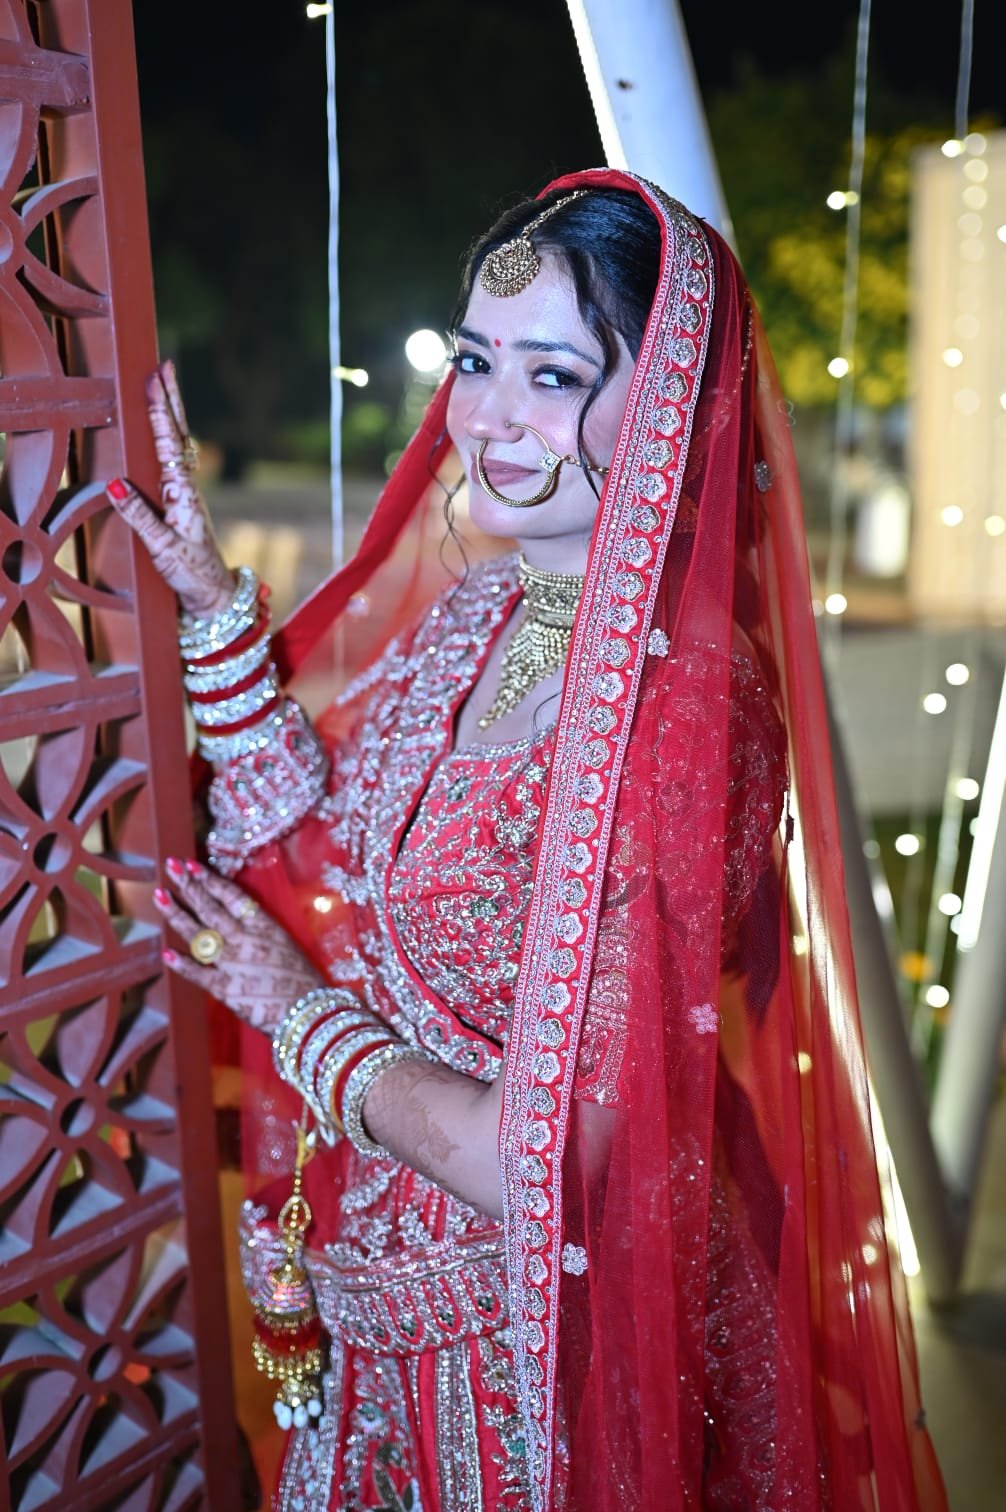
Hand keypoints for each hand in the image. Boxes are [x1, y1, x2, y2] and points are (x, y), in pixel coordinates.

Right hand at [105, 359, 234, 618]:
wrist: (212, 591)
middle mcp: (186, 486)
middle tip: (165, 365)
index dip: (160, 412)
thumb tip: (114, 484)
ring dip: (170, 413)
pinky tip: (164, 427)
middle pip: (178, 434)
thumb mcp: (162, 547)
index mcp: (183, 492)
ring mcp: (185, 491)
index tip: (154, 381)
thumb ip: (139, 516)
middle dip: (170, 400)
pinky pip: (173, 459)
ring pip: (177, 444)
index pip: (168, 444)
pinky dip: (168, 435)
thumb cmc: (190, 571)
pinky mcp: (181, 500)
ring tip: (163, 384)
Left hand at [154, 859, 323, 1032]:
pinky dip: (182, 964)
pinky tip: (166, 952)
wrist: (309, 1011)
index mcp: (263, 926)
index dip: (210, 880)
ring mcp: (233, 964)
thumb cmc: (301, 977)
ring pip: (198, 935)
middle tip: (171, 866)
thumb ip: (258, 929)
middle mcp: (245, 940)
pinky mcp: (226, 990)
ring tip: (160, 895)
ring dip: (177, 914)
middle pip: (210, 909)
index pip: (231, 896)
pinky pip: (199, 974)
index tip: (192, 865)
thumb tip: (232, 914)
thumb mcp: (284, 942)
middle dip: (188, 886)